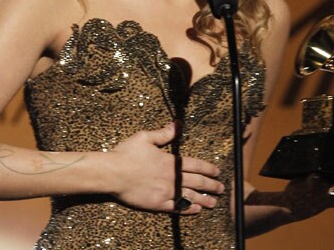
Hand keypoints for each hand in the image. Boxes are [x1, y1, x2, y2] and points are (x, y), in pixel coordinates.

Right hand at [107, 123, 224, 213]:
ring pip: (190, 197)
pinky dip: (188, 209)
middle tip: (221, 188)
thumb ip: (164, 133)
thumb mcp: (145, 137)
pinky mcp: (157, 204)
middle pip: (197, 182)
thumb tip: (178, 124)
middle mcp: (172, 178)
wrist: (112, 173)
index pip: (195, 165)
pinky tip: (195, 210)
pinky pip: (176, 208)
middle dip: (211, 185)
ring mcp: (166, 192)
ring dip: (204, 200)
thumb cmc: (127, 154)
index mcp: (170, 161)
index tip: (217, 171)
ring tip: (213, 203)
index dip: (208, 168)